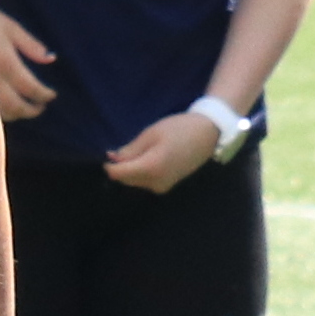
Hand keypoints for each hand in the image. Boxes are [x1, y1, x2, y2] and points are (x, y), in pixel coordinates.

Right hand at [0, 9, 57, 122]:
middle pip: (16, 107)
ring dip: (13, 115)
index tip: (51, 95)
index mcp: (4, 61)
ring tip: (21, 109)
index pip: (31, 88)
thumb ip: (30, 44)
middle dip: (31, 110)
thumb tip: (51, 59)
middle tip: (39, 107)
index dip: (44, 95)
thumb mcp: (7, 26)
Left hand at [98, 113, 213, 191]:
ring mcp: (162, 186)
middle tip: (123, 148)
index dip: (109, 165)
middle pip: (125, 179)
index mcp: (151, 167)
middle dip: (120, 167)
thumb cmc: (178, 129)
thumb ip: (130, 150)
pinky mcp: (167, 186)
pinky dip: (140, 172)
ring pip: (135, 181)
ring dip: (130, 169)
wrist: (207, 135)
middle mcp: (155, 182)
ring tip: (140, 150)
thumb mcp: (150, 134)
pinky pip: (145, 181)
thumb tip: (112, 159)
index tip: (107, 154)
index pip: (119, 174)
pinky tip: (148, 157)